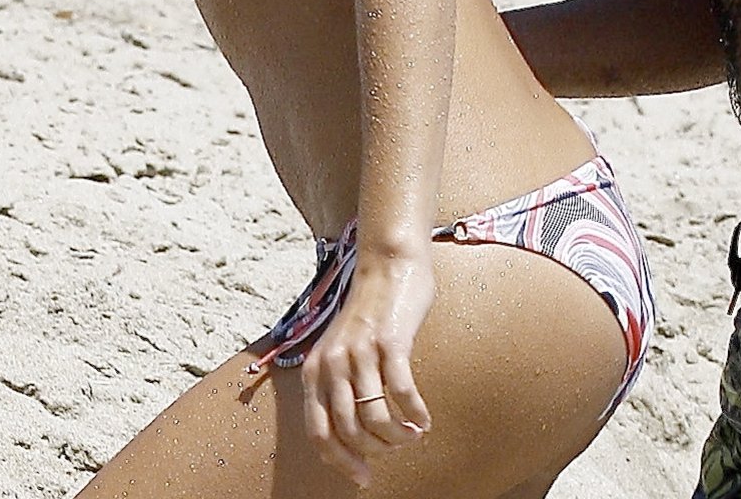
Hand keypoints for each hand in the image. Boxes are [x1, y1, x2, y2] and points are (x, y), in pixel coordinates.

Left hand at [300, 252, 433, 487]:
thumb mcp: (341, 350)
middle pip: (350, 431)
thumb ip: (338, 386)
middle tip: (397, 447)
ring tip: (413, 434)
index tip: (365, 478)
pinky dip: (415, 414)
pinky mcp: (390, 341)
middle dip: (377, 450)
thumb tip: (352, 441)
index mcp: (316, 369)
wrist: (388, 264)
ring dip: (398, 436)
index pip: (320, 433)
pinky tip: (424, 419)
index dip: (342, 461)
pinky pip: (402, 392)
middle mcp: (333, 362)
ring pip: (376, 417)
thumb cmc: (369, 313)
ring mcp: (361, 350)